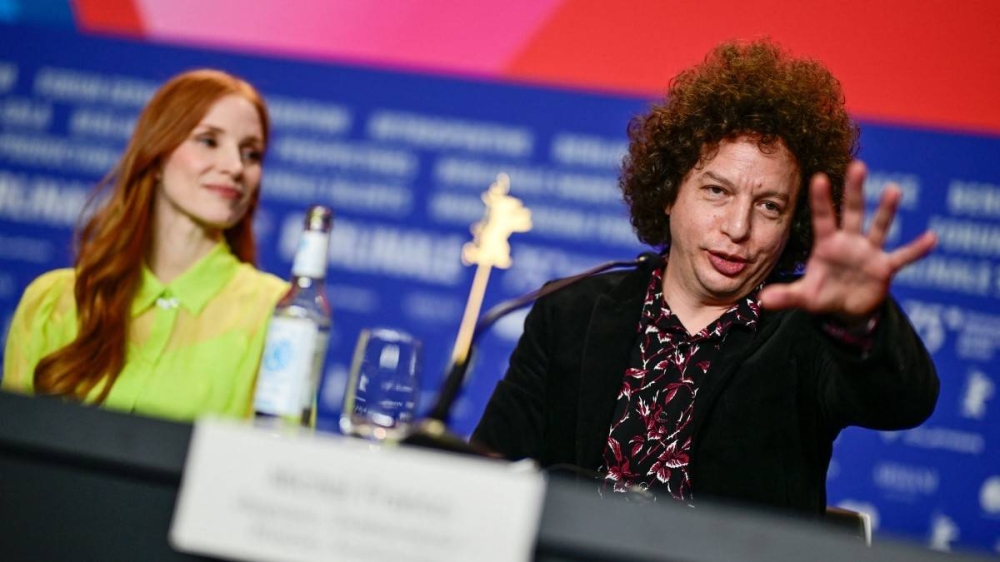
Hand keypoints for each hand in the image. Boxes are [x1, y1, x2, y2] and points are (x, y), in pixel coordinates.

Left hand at [758, 161, 936, 323]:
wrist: (846, 309)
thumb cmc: (824, 294)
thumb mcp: (804, 297)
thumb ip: (785, 295)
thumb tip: (761, 300)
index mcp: (827, 244)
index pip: (822, 217)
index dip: (821, 199)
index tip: (817, 177)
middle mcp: (849, 242)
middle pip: (852, 212)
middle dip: (854, 191)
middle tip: (857, 165)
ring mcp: (869, 252)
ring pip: (879, 227)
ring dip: (886, 211)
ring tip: (894, 189)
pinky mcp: (885, 267)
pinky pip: (903, 256)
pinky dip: (917, 249)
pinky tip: (932, 238)